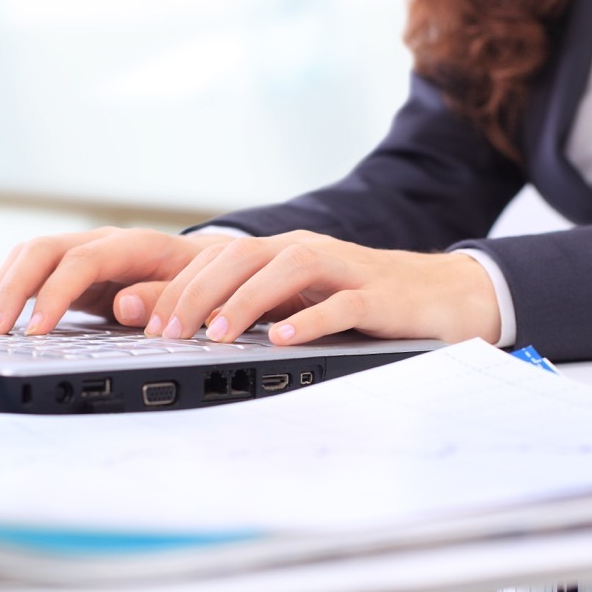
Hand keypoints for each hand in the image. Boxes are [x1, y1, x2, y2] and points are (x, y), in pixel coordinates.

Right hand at [0, 228, 234, 334]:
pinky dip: (5, 292)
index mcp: (131, 246)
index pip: (81, 262)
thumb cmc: (199, 281)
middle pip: (41, 250)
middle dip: (12, 287)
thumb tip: (124, 303)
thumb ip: (161, 297)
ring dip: (1, 289)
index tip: (36, 331)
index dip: (54, 294)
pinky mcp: (69, 272)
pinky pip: (28, 273)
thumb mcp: (193, 290)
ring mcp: (80, 253)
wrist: (205, 267)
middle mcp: (99, 243)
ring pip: (27, 257)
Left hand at [142, 231, 501, 345]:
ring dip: (245, 301)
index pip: (219, 260)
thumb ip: (252, 310)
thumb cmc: (362, 303)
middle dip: (198, 294)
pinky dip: (310, 319)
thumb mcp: (299, 305)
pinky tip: (282, 338)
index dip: (179, 289)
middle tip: (167, 334)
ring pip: (287, 270)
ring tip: (215, 334)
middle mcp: (308, 253)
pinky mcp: (379, 297)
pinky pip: (341, 304)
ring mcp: (346, 271)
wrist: (442, 295)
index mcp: (283, 253)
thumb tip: (190, 330)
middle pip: (242, 257)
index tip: (148, 327)